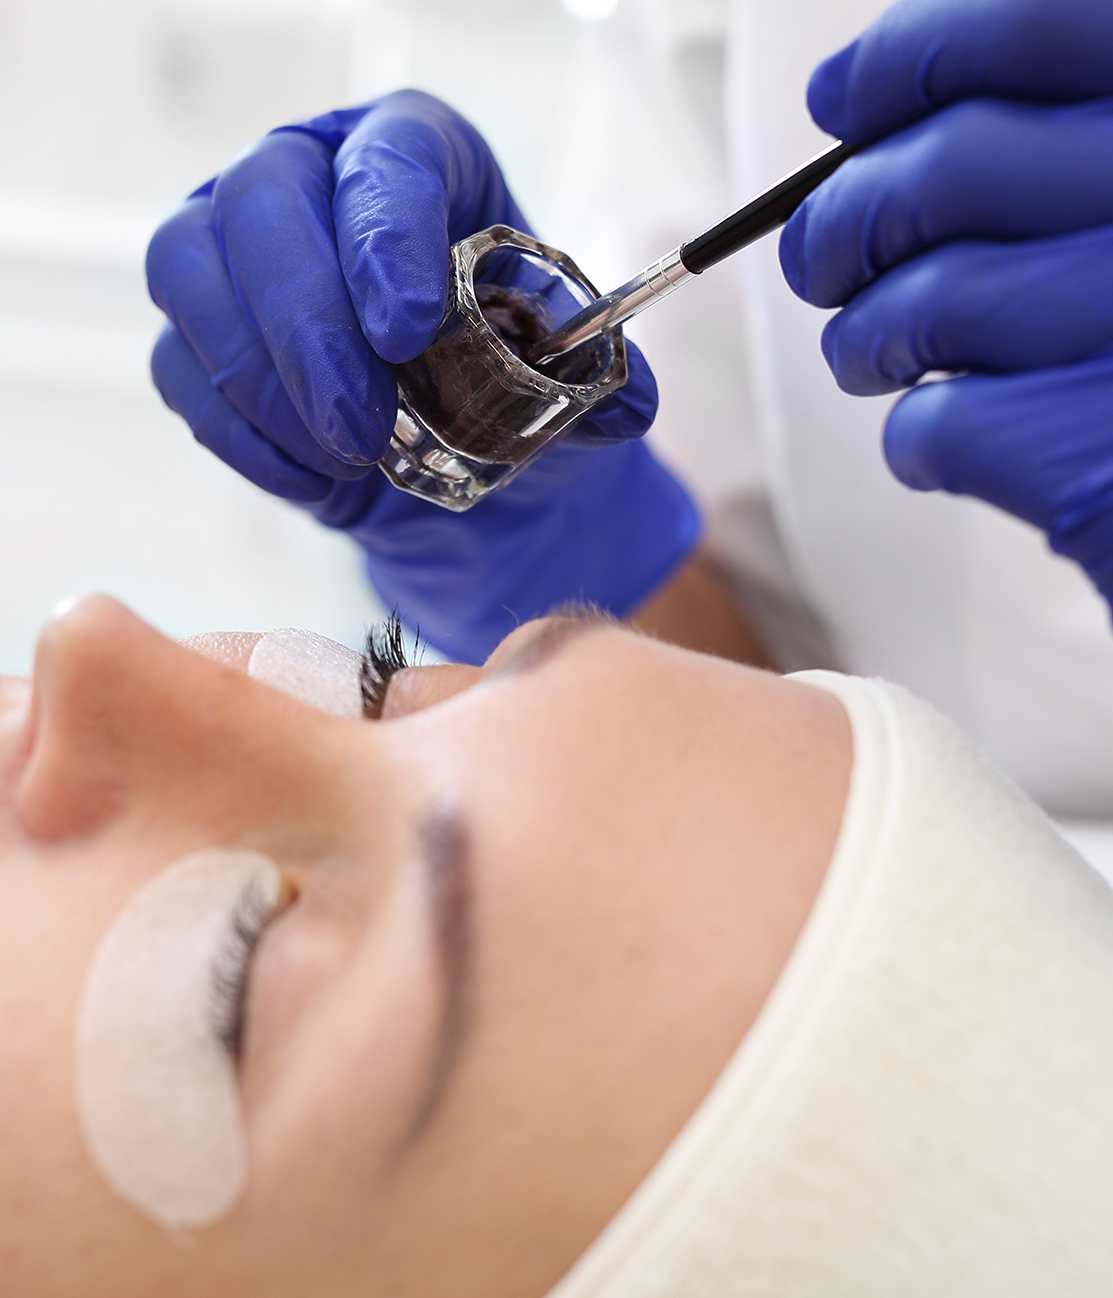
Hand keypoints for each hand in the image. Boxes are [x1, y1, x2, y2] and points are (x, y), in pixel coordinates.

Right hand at [147, 91, 695, 659]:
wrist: (444, 434)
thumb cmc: (500, 371)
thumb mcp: (563, 369)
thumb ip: (596, 378)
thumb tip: (628, 405)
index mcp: (416, 155)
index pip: (388, 162)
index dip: (388, 237)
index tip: (410, 330)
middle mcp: (309, 176)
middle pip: (264, 203)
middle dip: (311, 328)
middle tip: (363, 426)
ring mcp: (234, 244)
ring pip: (192, 271)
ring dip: (265, 382)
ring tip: (343, 455)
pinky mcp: (197, 325)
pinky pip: (179, 367)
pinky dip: (242, 434)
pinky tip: (310, 477)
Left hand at [779, 0, 1112, 604]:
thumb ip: (1043, 143)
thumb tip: (847, 109)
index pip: (1033, 22)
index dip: (906, 56)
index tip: (836, 98)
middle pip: (947, 170)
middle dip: (840, 224)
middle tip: (818, 263)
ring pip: (928, 302)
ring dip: (865, 341)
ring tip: (873, 361)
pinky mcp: (1103, 459)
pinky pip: (942, 425)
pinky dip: (915, 441)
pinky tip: (945, 446)